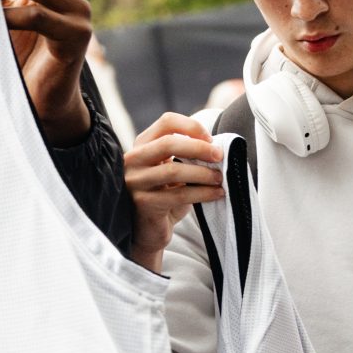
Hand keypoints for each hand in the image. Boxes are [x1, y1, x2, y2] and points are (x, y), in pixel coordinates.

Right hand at [122, 114, 225, 271]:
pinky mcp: (143, 203)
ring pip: (173, 171)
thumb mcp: (174, 170)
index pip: (166, 122)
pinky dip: (202, 193)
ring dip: (203, 173)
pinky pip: (178, 195)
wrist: (149, 231)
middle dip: (199, 148)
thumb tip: (216, 147)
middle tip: (219, 155)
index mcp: (142, 145)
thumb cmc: (165, 196)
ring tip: (219, 178)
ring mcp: (135, 182)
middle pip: (168, 143)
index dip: (191, 126)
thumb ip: (186, 156)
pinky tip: (217, 194)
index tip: (210, 139)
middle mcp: (133, 160)